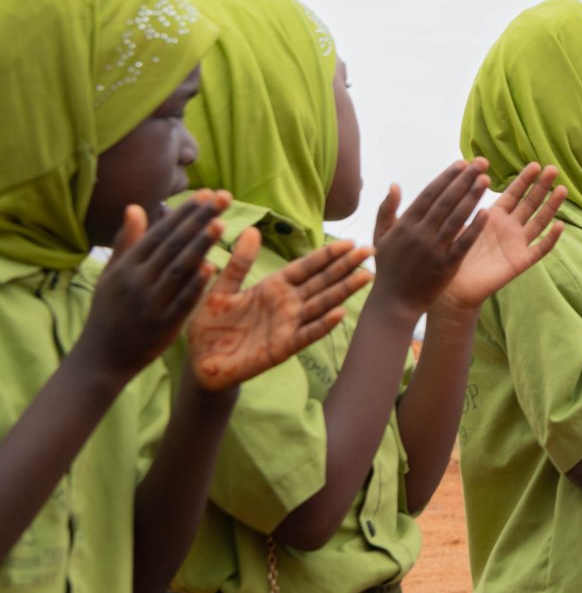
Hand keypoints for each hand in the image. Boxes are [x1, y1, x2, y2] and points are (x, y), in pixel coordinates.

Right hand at [75, 191, 227, 382]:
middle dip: (199, 219)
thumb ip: (127, 242)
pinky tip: (212, 266)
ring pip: (178, 269)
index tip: (206, 194)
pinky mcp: (162, 325)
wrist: (100, 359)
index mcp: (126, 266)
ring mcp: (150, 303)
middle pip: (173, 245)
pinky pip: (182, 302)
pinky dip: (196, 284)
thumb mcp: (111, 275)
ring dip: (200, 245)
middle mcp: (137, 281)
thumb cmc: (108, 312)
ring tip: (220, 223)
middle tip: (223, 198)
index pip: (160, 232)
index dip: (184, 212)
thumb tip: (134, 207)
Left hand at [186, 230, 372, 390]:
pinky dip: (323, 324)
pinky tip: (340, 313)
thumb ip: (239, 263)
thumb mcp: (221, 289)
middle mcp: (287, 304)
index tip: (348, 242)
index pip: (306, 267)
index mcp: (274, 287)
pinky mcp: (282, 348)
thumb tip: (253, 230)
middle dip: (345, 266)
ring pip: (322, 304)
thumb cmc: (210, 326)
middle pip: (322, 281)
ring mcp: (288, 325)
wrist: (201, 362)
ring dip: (344, 291)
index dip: (327, 255)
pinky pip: (306, 334)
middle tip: (369, 250)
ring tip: (366, 276)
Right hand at [368, 159, 490, 316]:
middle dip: (464, 180)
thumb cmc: (387, 268)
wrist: (394, 303)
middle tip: (481, 163)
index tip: (462, 163)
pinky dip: (475, 228)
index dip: (447, 177)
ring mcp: (433, 249)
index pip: (430, 194)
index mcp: (405, 224)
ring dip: (472, 197)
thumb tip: (395, 185)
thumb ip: (387, 210)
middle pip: (446, 201)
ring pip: (456, 218)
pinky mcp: (446, 266)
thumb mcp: (380, 237)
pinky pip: (463, 243)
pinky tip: (487, 213)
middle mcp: (420, 233)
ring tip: (486, 181)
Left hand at [436, 163, 566, 313]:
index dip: (524, 180)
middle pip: (530, 203)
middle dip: (541, 186)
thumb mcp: (459, 224)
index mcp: (495, 216)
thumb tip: (466, 178)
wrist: (454, 287)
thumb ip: (464, 204)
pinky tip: (560, 225)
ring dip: (551, 207)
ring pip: (539, 222)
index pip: (514, 194)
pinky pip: (539, 249)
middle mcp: (510, 228)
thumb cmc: (453, 255)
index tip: (535, 165)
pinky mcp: (520, 261)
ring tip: (562, 189)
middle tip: (552, 169)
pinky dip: (550, 239)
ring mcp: (517, 244)